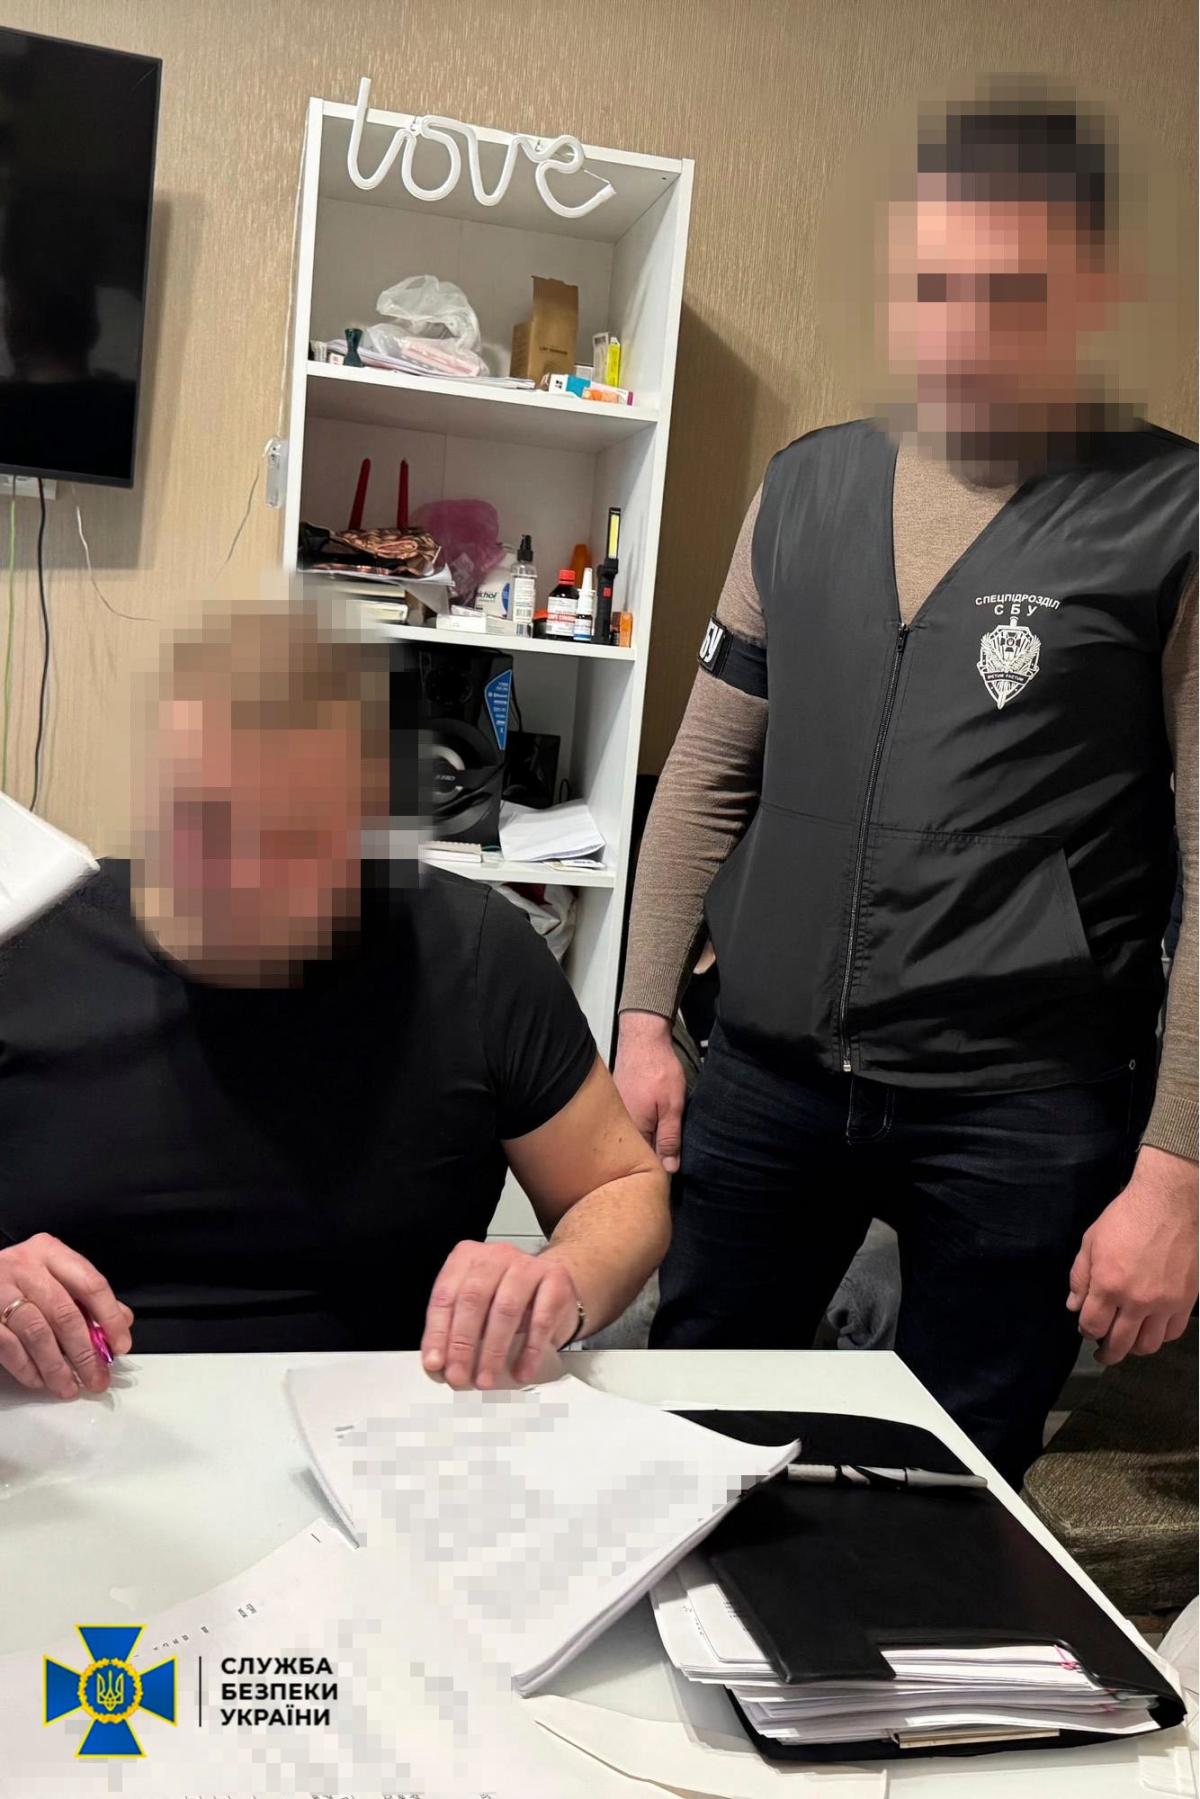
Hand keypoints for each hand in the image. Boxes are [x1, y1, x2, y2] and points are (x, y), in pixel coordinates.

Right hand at [0, 1233, 133, 1399]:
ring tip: (68, 1387)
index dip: (110, 1318)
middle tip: (97, 1379)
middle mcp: (25, 1267)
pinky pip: (9, 1346)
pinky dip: (27, 1368)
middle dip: (85, 1353)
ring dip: (56, 1367)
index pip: (91, 1285)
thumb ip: (87, 1296)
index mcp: (50, 1252)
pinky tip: (39, 1381)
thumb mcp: (53, 1274)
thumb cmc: (19, 1279)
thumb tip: (122, 1321)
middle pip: (65, 1314)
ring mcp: (0, 1290)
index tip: (120, 1346)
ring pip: (37, 1333)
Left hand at [420, 1240, 580, 1389]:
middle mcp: (496, 1256)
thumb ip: (453, 1331)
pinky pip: (541, 1319)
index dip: (437, 1332)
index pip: (445, 1296)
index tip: (435, 1364)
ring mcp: (528, 1265)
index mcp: (467, 1258)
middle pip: (473, 1299)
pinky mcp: (556, 1280)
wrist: (555, 1285)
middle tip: (459, 1377)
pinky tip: (521, 1372)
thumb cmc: (509, 1299)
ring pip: (506, 1308)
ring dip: (493, 1350)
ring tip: (486, 1380)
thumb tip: (437, 1367)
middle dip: (463, 1343)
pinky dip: (529, 1351)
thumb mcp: (477, 1308)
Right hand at [614, 1011, 685, 1173]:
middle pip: (639, 1150)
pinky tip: (653, 1115)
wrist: (642, 1039)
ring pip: (636, 1135)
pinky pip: (632, 1122)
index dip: (661, 1167)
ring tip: (663, 1130)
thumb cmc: (657, 1068)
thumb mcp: (673, 1106)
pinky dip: (644, 1122)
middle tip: (673, 1149)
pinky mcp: (620, 1103)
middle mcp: (621, 1124)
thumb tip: (670, 1167)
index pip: (647, 1161)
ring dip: (650, 1137)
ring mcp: (618, 1113)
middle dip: (656, 1153)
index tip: (673, 1168)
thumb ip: (670, 1138)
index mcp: (634, 1130)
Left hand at [1067, 1147, 1197, 1364]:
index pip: (1092, 1326)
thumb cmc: (1124, 1218)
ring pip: (1148, 1345)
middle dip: (1107, 1352)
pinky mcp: (1185, 1300)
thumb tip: (1074, 1306)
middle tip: (1102, 1352)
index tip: (1086, 1328)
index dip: (1085, 1331)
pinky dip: (1159, 1337)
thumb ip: (1080, 1277)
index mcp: (1109, 1285)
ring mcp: (1164, 1303)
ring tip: (1127, 1342)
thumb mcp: (1091, 1242)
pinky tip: (1151, 1329)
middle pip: (1120, 1344)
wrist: (1167, 1203)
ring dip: (1134, 1348)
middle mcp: (1137, 1300)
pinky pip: (1173, 1333)